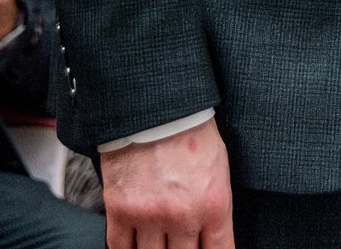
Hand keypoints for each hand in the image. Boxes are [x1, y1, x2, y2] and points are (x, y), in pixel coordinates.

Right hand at [102, 119, 235, 248]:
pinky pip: (120, 248)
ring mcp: (149, 215)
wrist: (154, 107)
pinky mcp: (120, 209)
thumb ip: (216, 208)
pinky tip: (133, 245)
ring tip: (157, 242)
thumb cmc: (190, 132)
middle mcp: (182, 216)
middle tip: (178, 243)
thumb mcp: (219, 169)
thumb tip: (213, 235)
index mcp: (213, 205)